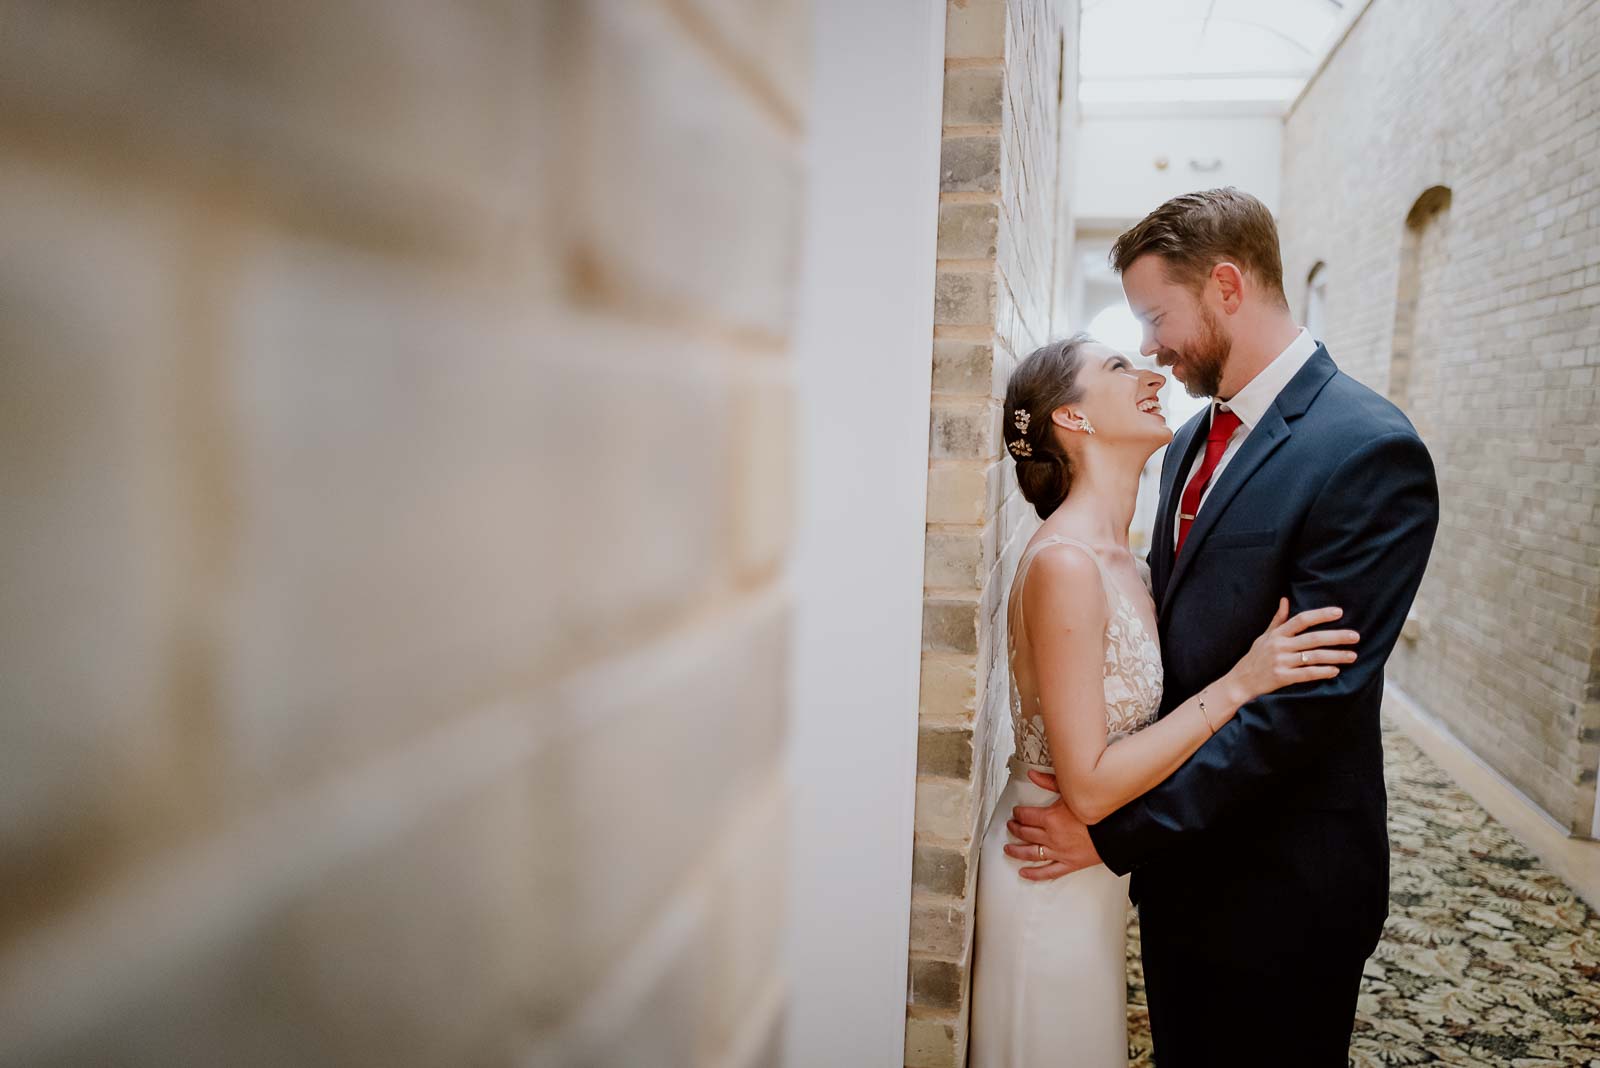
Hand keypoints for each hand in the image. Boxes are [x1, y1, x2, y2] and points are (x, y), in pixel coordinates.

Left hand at [1005, 771, 1101, 880]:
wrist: (1117, 830)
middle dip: (1015, 829)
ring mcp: (1059, 852)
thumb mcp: (1071, 791)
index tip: (1016, 813)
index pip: (1026, 816)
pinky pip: (1048, 871)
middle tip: (1011, 826)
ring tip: (1008, 848)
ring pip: (1031, 853)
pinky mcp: (1069, 864)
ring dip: (1017, 850)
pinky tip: (1024, 873)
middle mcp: (1052, 837)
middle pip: (1026, 833)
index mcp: (1051, 818)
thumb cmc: (1098, 811)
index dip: (1018, 814)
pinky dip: (1034, 874)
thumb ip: (1049, 782)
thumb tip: (1032, 774)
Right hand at [1228, 598, 1359, 700]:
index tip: (1339, 612)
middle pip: (1313, 638)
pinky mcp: (1282, 677)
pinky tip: (1336, 671)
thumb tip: (1285, 599)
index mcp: (1277, 634)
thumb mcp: (1264, 636)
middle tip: (1355, 636)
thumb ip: (1278, 620)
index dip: (1321, 615)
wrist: (1240, 682)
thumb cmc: (1255, 658)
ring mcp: (1281, 662)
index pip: (1301, 620)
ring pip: (1314, 657)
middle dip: (1336, 637)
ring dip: (1336, 656)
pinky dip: (1322, 672)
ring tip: (1352, 656)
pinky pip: (1307, 674)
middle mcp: (1280, 646)